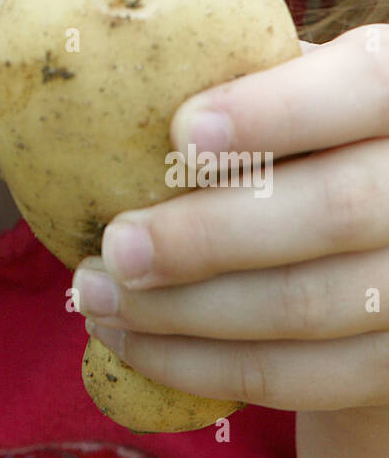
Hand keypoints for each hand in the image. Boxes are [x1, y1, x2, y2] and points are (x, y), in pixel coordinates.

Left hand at [72, 26, 388, 412]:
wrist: (373, 248)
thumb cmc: (310, 141)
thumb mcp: (300, 90)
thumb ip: (249, 79)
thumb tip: (126, 81)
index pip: (367, 83)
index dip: (279, 109)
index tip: (181, 130)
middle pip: (336, 209)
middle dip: (208, 234)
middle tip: (114, 245)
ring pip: (309, 306)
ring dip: (184, 312)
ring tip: (97, 296)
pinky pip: (304, 378)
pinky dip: (204, 368)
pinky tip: (133, 343)